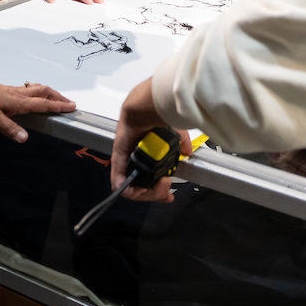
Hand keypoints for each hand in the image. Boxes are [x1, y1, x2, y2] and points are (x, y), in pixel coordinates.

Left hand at [0, 68, 76, 141]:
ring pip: (39, 89)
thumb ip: (9, 128)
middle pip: (45, 92)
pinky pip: (31, 88)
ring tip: (59, 98)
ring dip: (52, 93)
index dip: (58, 106)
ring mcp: (16, 91)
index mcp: (19, 102)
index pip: (44, 104)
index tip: (71, 107)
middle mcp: (20, 94)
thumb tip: (24, 138)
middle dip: (59, 98)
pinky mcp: (10, 90)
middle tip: (70, 104)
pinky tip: (38, 94)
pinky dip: (41, 90)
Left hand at [111, 78, 192, 202]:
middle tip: (167, 187)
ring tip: (161, 186)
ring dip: (148, 193)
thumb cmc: (156, 118)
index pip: (150, 181)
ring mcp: (125, 162)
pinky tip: (142, 191)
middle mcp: (135, 161)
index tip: (169, 196)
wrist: (145, 110)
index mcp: (146, 156)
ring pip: (132, 189)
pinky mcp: (117, 161)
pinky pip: (119, 183)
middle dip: (156, 194)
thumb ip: (181, 144)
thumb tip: (188, 150)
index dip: (159, 192)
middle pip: (142, 188)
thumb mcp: (174, 135)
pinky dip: (130, 191)